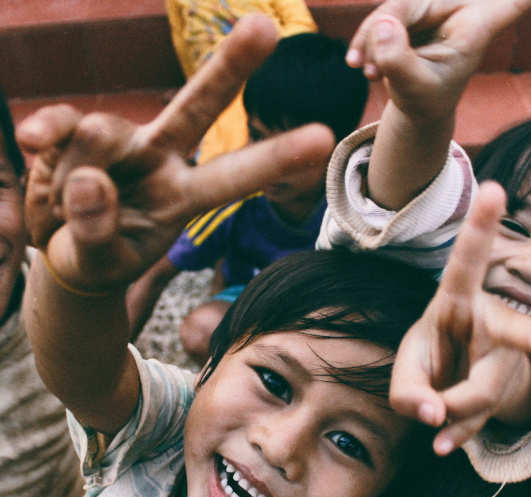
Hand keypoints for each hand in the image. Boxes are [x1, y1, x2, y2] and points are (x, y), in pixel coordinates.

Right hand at [16, 14, 333, 294]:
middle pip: (196, 107)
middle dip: (228, 69)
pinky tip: (33, 142)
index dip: (274, 157)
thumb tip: (90, 178)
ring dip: (79, 167)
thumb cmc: (96, 258)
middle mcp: (160, 159)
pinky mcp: (75, 131)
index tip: (323, 137)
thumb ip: (97, 231)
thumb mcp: (99, 261)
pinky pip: (62, 123)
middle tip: (264, 27)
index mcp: (184, 197)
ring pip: (104, 130)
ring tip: (65, 202)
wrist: (62, 249)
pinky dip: (47, 132)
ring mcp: (120, 141)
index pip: (232, 176)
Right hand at [345, 0, 530, 122]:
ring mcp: (432, 5)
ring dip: (370, 40)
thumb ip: (399, 62)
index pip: (509, 0)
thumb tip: (382, 25)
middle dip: (383, 32)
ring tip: (369, 73)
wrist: (418, 105)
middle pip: (411, 2)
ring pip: (390, 7)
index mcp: (477, 25)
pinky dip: (366, 40)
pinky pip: (381, 15)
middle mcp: (458, 6)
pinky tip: (360, 64)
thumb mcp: (415, 91)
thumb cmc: (428, 100)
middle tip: (370, 71)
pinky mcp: (411, 8)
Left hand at [390, 181, 530, 454]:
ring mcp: (505, 361)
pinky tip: (443, 445)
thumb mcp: (405, 370)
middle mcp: (491, 326)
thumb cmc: (428, 361)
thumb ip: (408, 392)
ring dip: (453, 415)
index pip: (466, 265)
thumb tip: (435, 418)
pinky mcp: (506, 392)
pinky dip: (458, 434)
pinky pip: (483, 418)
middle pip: (517, 336)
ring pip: (487, 391)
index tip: (492, 189)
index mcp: (456, 303)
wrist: (451, 386)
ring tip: (432, 437)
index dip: (479, 229)